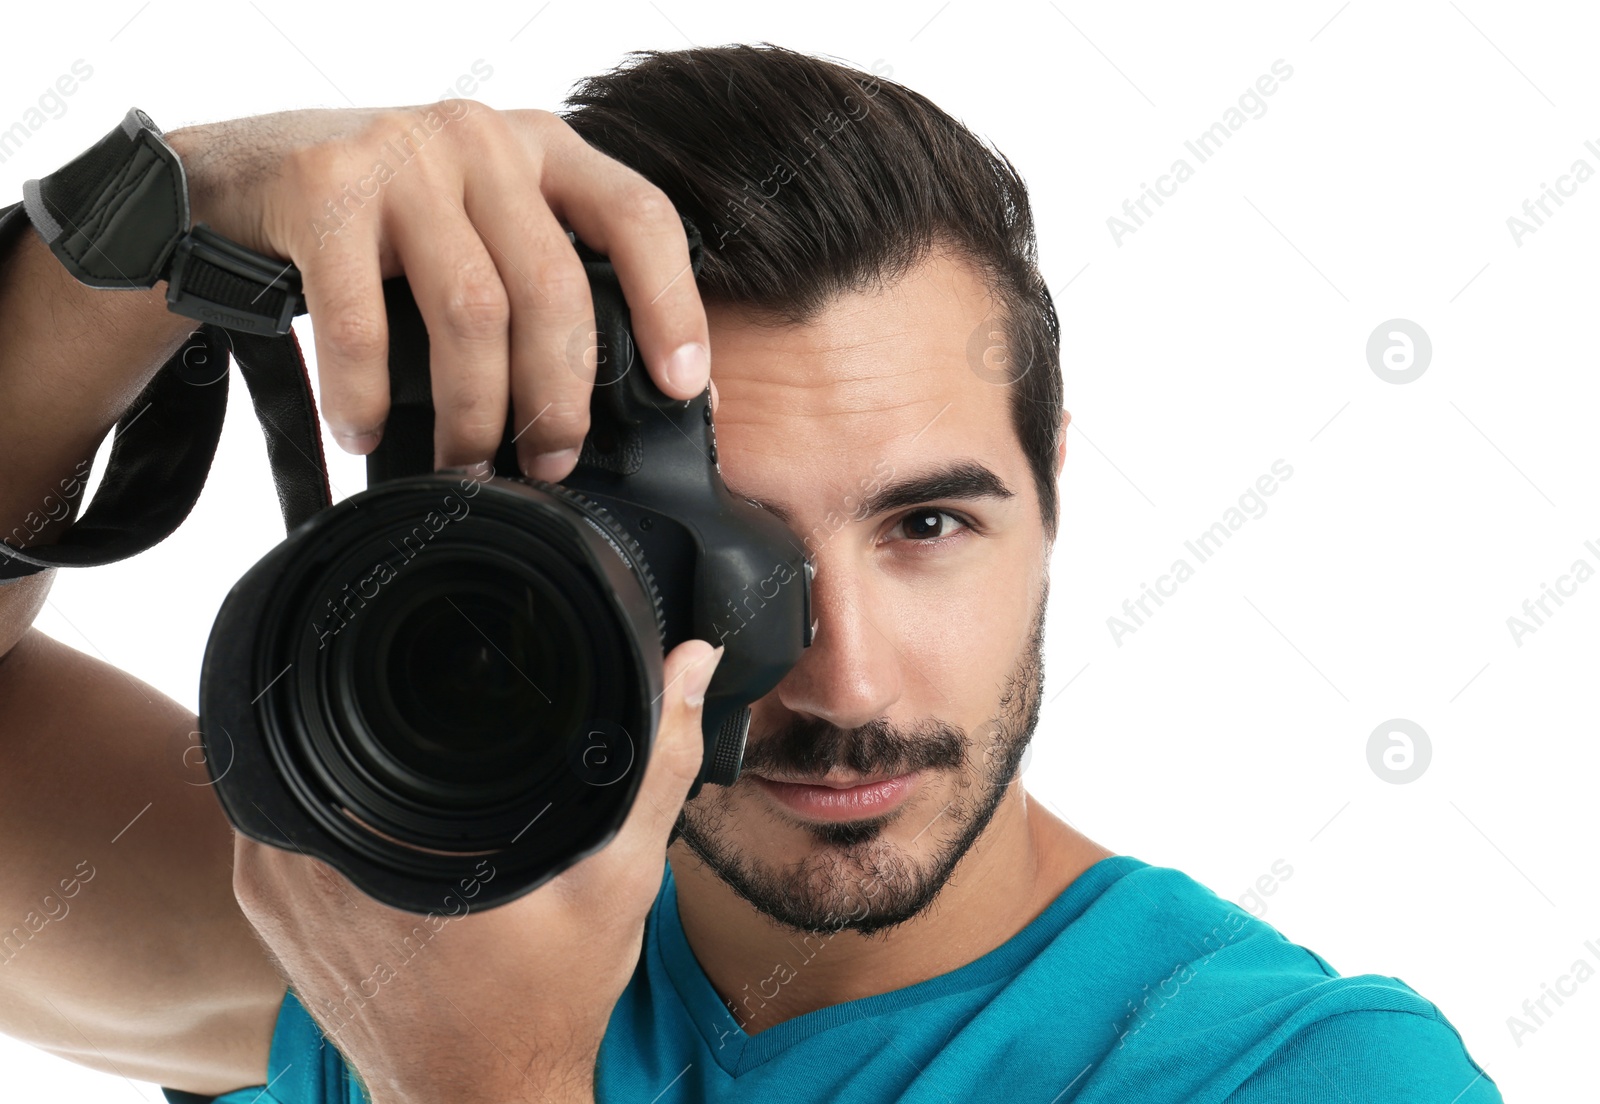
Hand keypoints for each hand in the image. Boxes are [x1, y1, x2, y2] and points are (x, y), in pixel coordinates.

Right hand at [164, 101, 711, 477]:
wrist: (238, 174)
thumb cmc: (385, 223)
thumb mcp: (484, 230)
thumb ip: (554, 285)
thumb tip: (661, 395)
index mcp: (542, 148)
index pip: (637, 217)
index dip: (673, 307)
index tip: (685, 390)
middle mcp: (482, 139)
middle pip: (553, 285)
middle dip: (558, 395)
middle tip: (549, 463)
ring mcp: (402, 155)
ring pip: (471, 310)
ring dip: (472, 410)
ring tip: (462, 467)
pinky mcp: (321, 186)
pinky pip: (361, 320)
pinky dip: (367, 393)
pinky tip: (364, 430)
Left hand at [231, 638, 724, 1103]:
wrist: (481, 1102)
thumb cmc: (543, 1005)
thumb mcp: (617, 877)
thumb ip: (654, 763)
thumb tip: (687, 663)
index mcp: (384, 837)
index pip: (359, 696)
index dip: (396, 654)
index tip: (439, 650)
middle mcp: (306, 857)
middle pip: (328, 722)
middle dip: (383, 703)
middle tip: (448, 710)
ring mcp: (273, 886)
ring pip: (306, 767)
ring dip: (355, 754)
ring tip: (425, 762)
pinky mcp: (270, 910)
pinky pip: (292, 817)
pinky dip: (338, 804)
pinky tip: (397, 821)